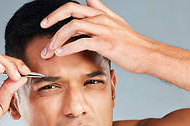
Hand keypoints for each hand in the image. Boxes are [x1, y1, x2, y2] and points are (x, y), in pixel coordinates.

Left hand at [40, 0, 156, 73]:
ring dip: (58, 38)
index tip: (45, 23)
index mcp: (101, 14)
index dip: (57, 13)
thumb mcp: (116, 22)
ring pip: (73, 26)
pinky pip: (82, 42)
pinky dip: (68, 48)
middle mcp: (101, 18)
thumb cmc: (131, 43)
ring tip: (49, 50)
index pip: (74, 7)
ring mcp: (103, 29)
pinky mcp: (106, 43)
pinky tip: (61, 54)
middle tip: (42, 30)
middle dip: (52, 18)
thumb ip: (101, 10)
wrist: (147, 54)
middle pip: (71, 10)